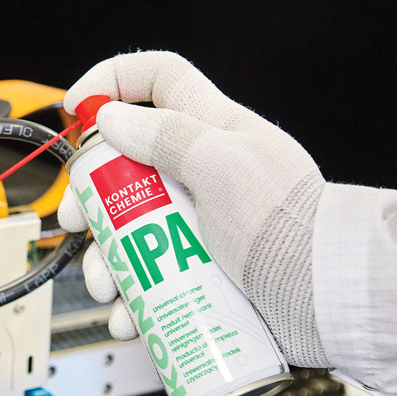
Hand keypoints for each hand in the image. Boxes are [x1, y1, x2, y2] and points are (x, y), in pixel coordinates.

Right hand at [58, 51, 327, 366]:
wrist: (322, 297)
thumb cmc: (284, 225)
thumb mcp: (223, 166)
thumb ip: (168, 136)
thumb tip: (113, 117)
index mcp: (211, 131)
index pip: (159, 80)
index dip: (114, 79)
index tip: (75, 107)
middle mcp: (197, 173)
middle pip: (123, 167)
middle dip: (89, 195)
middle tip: (74, 220)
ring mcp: (193, 225)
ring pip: (125, 232)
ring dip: (103, 260)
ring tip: (105, 286)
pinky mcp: (193, 271)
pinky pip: (145, 280)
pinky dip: (128, 300)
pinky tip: (127, 316)